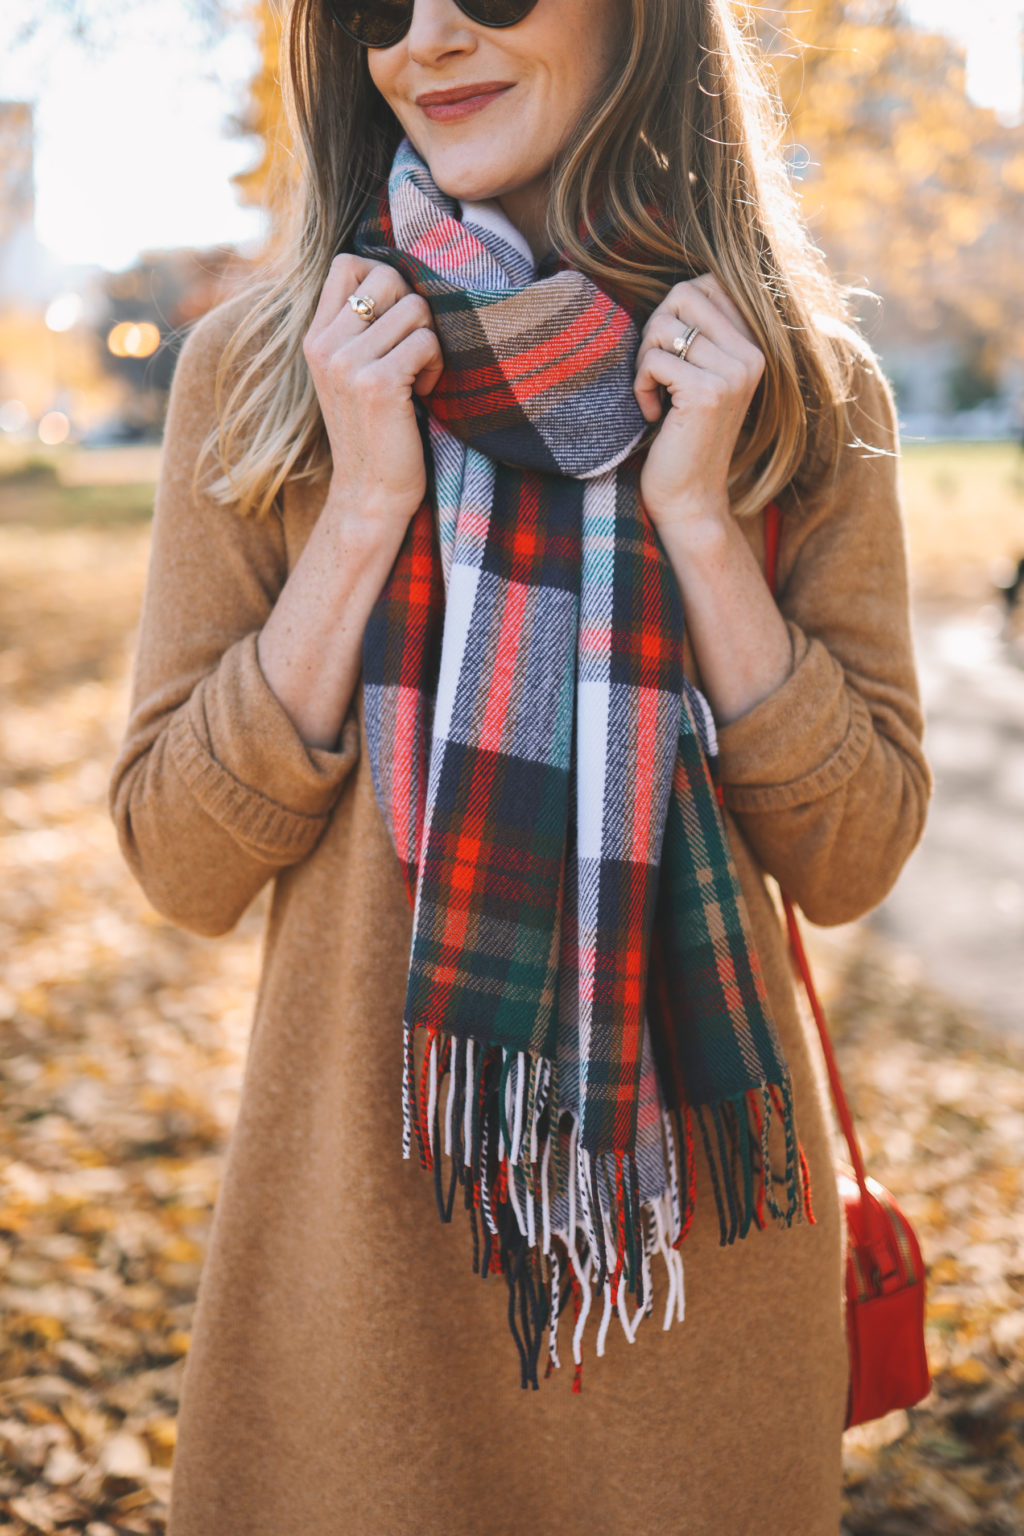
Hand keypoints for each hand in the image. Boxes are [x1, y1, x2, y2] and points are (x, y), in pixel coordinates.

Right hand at [302, 254, 443, 535]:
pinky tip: (424, 392)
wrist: (369, 495)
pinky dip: (435, 365)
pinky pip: (426, 341)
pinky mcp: (377, 385)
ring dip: (429, 340)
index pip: (346, 264)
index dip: (383, 278)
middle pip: (386, 277)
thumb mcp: (353, 373)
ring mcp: (348, 364)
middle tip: (413, 350)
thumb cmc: (374, 432)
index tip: (396, 319)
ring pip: (414, 307)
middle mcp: (325, 346)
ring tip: (419, 376)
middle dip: (414, 308)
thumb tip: (400, 273)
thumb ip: (362, 327)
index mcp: (315, 338)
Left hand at [634, 274, 765, 528]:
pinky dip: (640, 387)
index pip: (706, 283)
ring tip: (655, 394)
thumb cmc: (682, 436)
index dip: (672, 310)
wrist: (690, 499)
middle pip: (683, 293)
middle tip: (655, 373)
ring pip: (664, 325)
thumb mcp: (697, 375)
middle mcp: (751, 355)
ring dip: (644, 360)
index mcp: (754, 345)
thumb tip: (676, 289)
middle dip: (654, 329)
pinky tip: (653, 416)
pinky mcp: (707, 393)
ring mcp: (733, 373)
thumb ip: (697, 332)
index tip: (670, 355)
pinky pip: (653, 361)